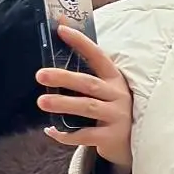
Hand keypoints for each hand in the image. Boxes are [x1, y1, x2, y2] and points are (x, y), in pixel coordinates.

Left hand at [36, 27, 134, 173]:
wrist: (132, 144)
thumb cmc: (112, 111)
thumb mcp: (108, 91)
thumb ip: (88, 78)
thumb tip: (56, 61)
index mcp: (115, 79)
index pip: (98, 56)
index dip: (81, 42)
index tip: (61, 30)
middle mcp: (118, 95)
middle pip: (89, 83)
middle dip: (64, 78)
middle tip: (41, 75)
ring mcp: (116, 117)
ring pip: (88, 107)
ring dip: (64, 104)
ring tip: (42, 101)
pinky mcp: (111, 137)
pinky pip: (85, 135)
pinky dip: (66, 134)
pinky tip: (51, 130)